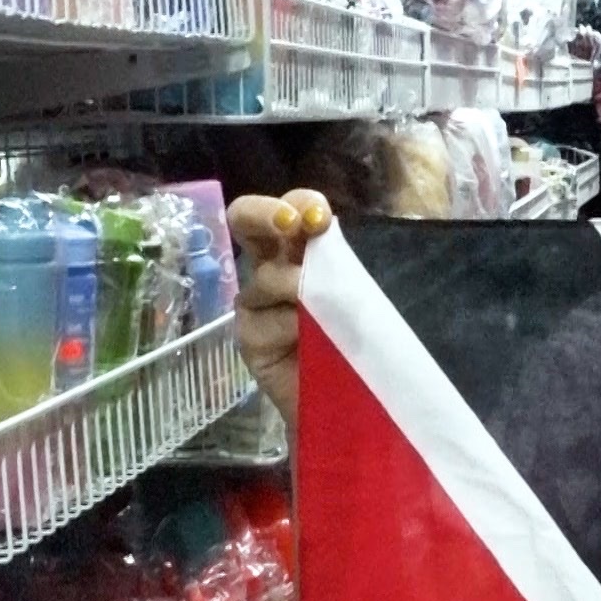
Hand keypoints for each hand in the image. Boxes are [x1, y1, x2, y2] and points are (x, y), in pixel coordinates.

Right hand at [228, 189, 331, 434]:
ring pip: (268, 277)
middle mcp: (270, 268)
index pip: (292, 209)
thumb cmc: (355, 339)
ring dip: (301, 290)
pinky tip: (307, 342)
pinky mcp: (247, 336)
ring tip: (325, 315)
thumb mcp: (353, 293)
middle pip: (245, 219)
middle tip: (290, 224)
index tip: (320, 220)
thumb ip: (337, 263)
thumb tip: (323, 236)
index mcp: (300, 250)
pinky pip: (268, 320)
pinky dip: (294, 327)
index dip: (301, 204)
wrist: (348, 396)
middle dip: (264, 213)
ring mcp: (254, 302)